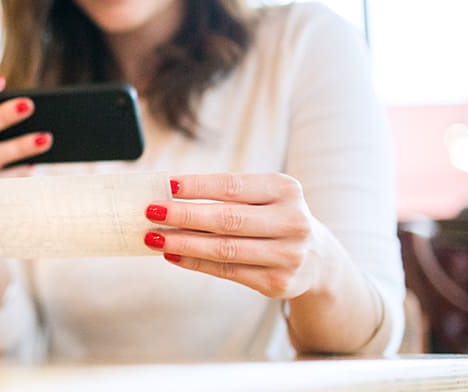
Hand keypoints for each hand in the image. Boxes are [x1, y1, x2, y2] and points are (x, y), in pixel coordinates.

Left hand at [143, 173, 330, 299]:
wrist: (316, 258)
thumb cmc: (273, 217)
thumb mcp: (263, 197)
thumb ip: (225, 195)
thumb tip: (169, 195)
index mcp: (286, 190)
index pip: (232, 186)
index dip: (197, 186)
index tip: (166, 185)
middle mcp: (291, 222)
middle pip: (227, 219)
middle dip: (183, 215)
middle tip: (150, 211)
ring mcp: (287, 255)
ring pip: (224, 249)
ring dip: (183, 242)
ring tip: (154, 237)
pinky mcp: (277, 283)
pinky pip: (226, 271)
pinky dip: (195, 262)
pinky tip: (172, 254)